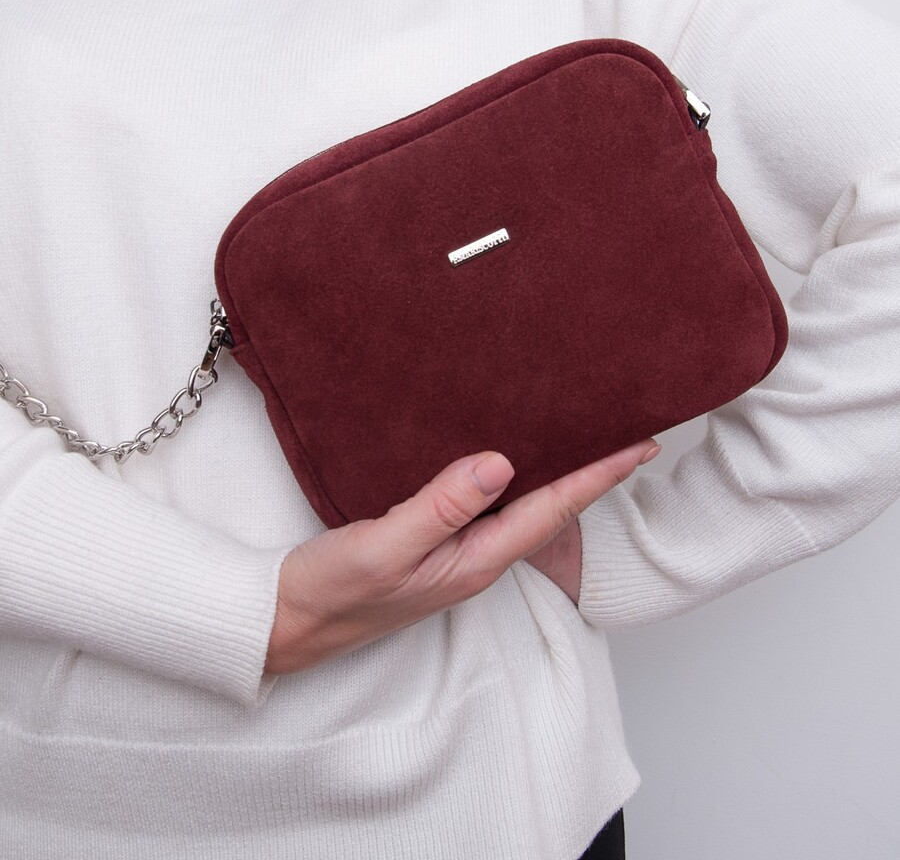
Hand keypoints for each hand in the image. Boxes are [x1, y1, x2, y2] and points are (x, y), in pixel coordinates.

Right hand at [264, 437, 659, 674]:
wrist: (289, 623)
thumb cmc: (332, 592)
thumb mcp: (384, 547)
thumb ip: (441, 506)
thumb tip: (500, 462)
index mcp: (475, 560)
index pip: (552, 510)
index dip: (599, 476)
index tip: (639, 444)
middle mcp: (476, 557)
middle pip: (549, 508)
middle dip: (592, 472)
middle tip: (626, 430)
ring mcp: (455, 553)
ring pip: (520, 505)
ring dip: (555, 472)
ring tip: (583, 435)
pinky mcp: (433, 543)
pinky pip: (487, 504)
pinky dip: (511, 476)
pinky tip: (508, 456)